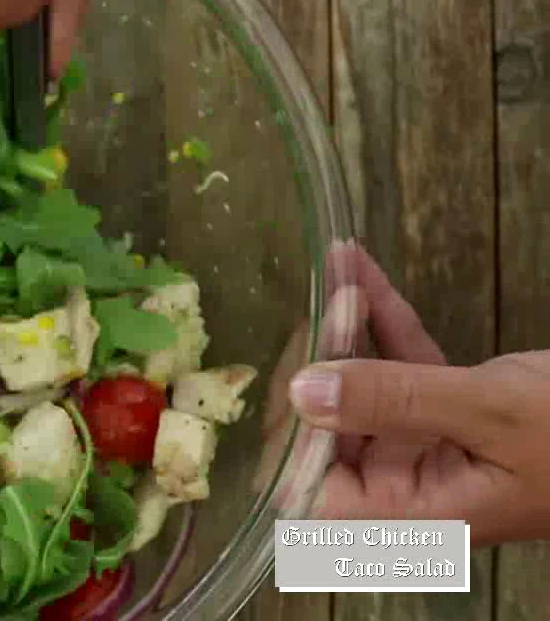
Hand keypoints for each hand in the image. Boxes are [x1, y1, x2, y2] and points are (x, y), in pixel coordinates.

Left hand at [286, 243, 547, 546]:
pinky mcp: (448, 406)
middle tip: (319, 306)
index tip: (291, 378)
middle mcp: (408, 485)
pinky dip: (382, 315)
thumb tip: (302, 392)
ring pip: (362, 384)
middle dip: (320, 363)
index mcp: (413, 514)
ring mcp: (425, 444)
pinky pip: (402, 359)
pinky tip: (356, 264)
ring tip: (333, 267)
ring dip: (346, 327)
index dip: (291, 444)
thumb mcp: (487, 413)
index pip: (315, 496)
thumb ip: (394, 402)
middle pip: (330, 429)